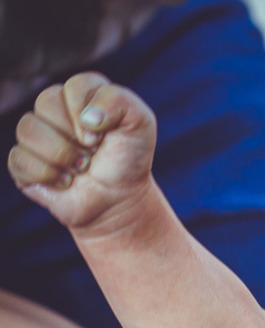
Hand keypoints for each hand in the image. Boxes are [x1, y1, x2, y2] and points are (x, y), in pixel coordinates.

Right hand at [9, 72, 155, 232]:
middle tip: (92, 152)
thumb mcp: (141, 124)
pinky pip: (19, 159)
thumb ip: (120, 101)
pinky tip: (65, 181)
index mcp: (82, 94)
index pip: (75, 86)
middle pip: (46, 102)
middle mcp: (55, 109)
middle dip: (76, 136)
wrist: (120, 200)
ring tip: (81, 168)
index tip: (103, 135)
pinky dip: (48, 175)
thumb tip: (87, 117)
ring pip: (28, 129)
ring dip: (62, 156)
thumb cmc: (129, 159)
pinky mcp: (23, 161)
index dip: (89, 113)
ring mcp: (36, 134)